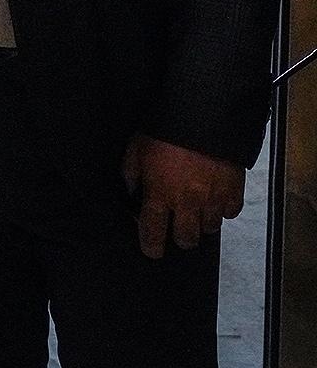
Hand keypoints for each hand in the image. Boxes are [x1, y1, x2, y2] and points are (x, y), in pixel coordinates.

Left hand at [123, 134, 243, 257]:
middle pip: (186, 238)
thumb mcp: (136, 150)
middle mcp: (186, 202)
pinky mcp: (234, 191)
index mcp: (159, 194)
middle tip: (178, 229)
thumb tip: (132, 193)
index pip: (153, 231)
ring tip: (197, 209)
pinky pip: (230, 212)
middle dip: (180, 238)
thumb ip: (132, 175)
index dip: (151, 245)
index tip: (152, 251)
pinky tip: (216, 199)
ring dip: (202, 222)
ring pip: (210, 228)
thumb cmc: (164, 131)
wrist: (202, 117)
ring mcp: (212, 199)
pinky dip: (224, 210)